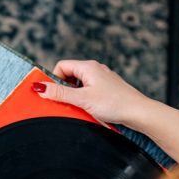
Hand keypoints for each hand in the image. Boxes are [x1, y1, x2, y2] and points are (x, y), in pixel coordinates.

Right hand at [33, 60, 155, 128]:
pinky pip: (89, 90)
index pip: (62, 66)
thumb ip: (60, 93)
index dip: (54, 79)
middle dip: (63, 89)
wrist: (139, 112)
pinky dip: (84, 99)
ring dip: (74, 95)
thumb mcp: (82, 99)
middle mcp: (96, 69)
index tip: (53, 94)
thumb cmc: (113, 103)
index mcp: (88, 67)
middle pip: (70, 75)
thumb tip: (40, 88)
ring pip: (79, 84)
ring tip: (79, 108)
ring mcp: (103, 79)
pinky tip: (89, 109)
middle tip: (65, 103)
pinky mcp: (108, 89)